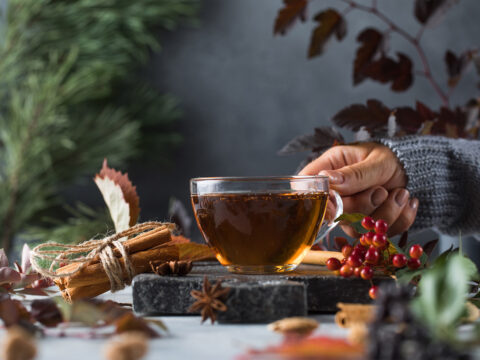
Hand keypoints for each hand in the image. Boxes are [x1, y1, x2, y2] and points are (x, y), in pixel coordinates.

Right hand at [299, 142, 418, 235]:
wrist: (410, 168)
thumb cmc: (388, 157)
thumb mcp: (376, 160)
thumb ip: (354, 174)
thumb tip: (328, 179)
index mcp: (327, 170)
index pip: (307, 190)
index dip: (318, 201)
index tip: (337, 204)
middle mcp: (334, 195)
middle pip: (335, 215)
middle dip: (363, 205)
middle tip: (381, 190)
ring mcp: (349, 214)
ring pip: (358, 228)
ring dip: (386, 212)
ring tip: (401, 193)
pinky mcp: (366, 227)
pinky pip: (380, 234)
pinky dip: (399, 219)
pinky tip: (406, 202)